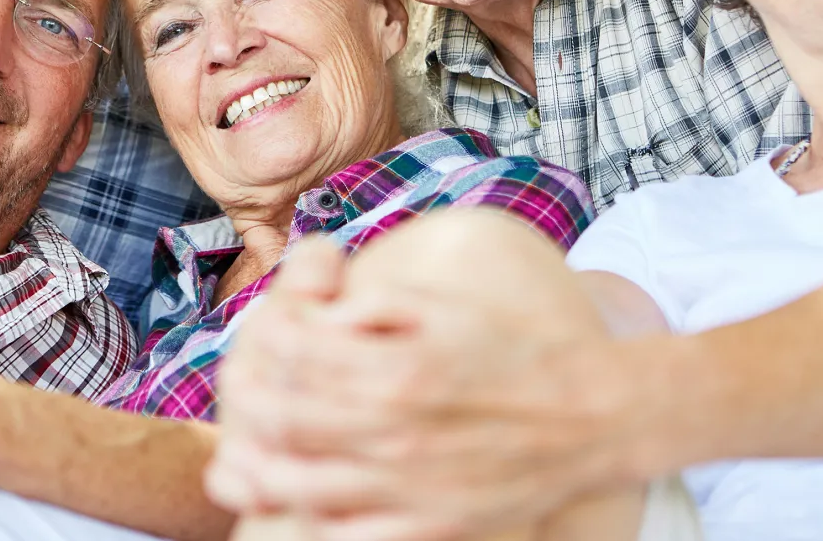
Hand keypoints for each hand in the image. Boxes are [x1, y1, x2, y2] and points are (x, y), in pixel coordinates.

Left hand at [208, 229, 659, 540]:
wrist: (589, 417)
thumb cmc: (511, 351)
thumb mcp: (444, 309)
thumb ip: (377, 305)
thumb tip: (322, 311)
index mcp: (399, 368)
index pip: (296, 356)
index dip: (260, 344)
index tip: (253, 340)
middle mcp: (398, 430)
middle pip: (284, 419)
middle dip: (245, 404)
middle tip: (233, 395)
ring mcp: (410, 485)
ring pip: (300, 483)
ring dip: (258, 467)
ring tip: (239, 456)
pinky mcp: (428, 525)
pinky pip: (346, 534)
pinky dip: (307, 520)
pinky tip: (290, 503)